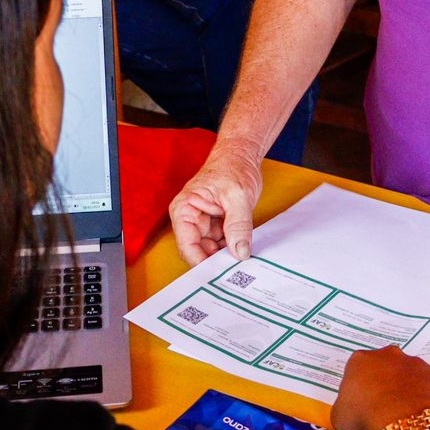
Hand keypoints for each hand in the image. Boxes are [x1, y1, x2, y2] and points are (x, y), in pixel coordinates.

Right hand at [169, 143, 263, 264]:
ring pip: (212, 250)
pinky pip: (223, 243)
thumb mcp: (238, 196)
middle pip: (199, 251)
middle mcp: (191, 218)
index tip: (218, 275)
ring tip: (242, 262)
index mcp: (185, 209)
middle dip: (216, 261)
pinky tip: (244, 251)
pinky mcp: (218, 224)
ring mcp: (204, 223)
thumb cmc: (233, 166)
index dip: (201, 262)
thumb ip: (238, 224)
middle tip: (235, 272)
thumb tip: (239, 251)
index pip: (187, 245)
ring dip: (227, 255)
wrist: (242, 154)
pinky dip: (233, 248)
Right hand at [331, 346, 429, 429]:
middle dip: (385, 382)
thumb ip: (345, 405)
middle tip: (384, 407)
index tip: (363, 405)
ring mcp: (415, 363)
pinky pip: (429, 387)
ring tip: (404, 414)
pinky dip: (425, 398)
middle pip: (385, 367)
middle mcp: (389, 354)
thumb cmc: (364, 418)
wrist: (402, 424)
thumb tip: (353, 407)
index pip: (358, 370)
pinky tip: (421, 415)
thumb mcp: (339, 416)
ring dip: (407, 388)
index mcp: (361, 360)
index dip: (360, 389)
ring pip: (409, 375)